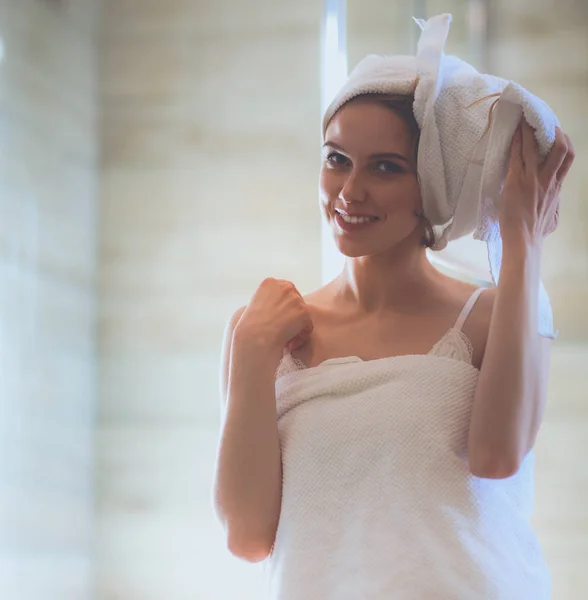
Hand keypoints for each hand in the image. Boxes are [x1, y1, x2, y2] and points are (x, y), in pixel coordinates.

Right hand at [236, 278, 313, 357]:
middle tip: (283, 331)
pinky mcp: (304, 312)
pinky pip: (308, 326)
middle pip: (297, 301)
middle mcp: (285, 286)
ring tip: (286, 340)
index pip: (286, 292)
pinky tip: (290, 344)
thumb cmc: (249, 328)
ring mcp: (295, 299)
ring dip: (297, 328)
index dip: (284, 309)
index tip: (277, 322)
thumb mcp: (256, 305)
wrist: (253, 337)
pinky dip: (301, 337)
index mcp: (270, 282)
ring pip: (303, 315)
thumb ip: (271, 300)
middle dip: (292, 317)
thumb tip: (283, 307)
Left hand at [499, 120, 574, 244]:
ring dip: (529, 131)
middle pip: (560, 148)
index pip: (568, 158)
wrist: (523, 240)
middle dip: (554, 132)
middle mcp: (548, 179)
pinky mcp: (515, 181)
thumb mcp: (554, 217)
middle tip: (543, 123)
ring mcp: (532, 179)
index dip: (565, 143)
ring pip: (535, 147)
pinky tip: (512, 134)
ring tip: (524, 120)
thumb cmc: (536, 233)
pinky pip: (516, 156)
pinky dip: (515, 143)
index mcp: (557, 187)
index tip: (558, 135)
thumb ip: (555, 205)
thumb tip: (555, 202)